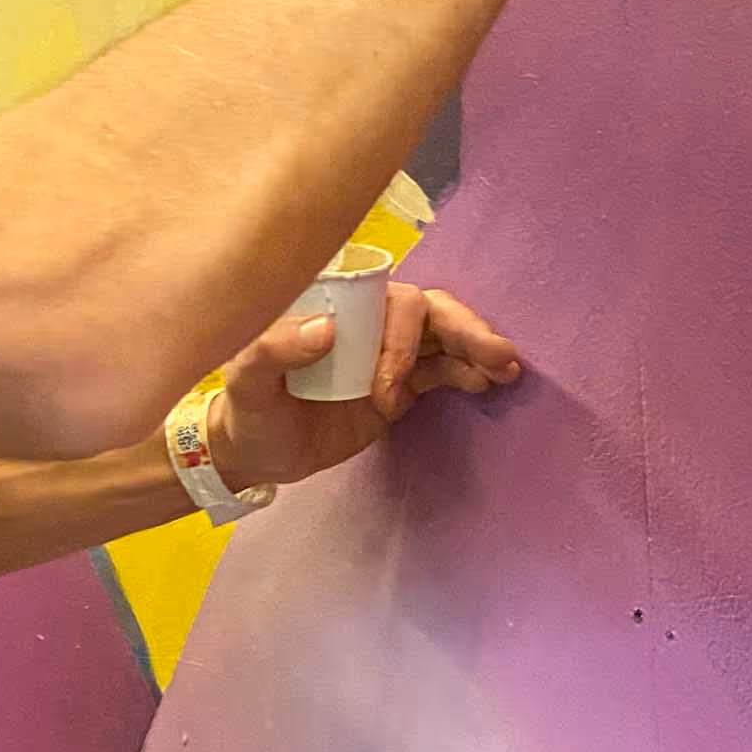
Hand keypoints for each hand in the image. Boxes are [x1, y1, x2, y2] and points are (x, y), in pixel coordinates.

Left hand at [206, 282, 523, 493]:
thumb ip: (272, 350)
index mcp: (335, 307)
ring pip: (443, 336)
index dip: (402, 335)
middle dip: (463, 329)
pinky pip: (442, 369)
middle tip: (496, 355)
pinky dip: (466, 372)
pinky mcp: (401, 384)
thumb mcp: (246, 382)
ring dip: (475, 347)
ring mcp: (387, 352)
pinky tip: (487, 382)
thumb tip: (327, 329)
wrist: (257, 453)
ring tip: (505, 369)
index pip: (385, 298)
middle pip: (427, 310)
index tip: (387, 389)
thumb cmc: (248, 410)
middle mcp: (367, 321)